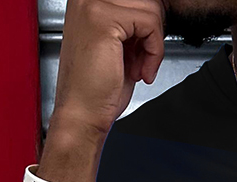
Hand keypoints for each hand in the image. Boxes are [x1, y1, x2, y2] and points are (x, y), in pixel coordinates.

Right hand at [51, 0, 167, 139]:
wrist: (81, 115)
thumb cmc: (95, 90)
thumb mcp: (117, 48)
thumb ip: (131, 27)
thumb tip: (153, 14)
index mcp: (87, 4)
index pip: (134, 2)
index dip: (147, 26)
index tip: (142, 51)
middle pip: (144, 1)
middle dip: (152, 34)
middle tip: (142, 62)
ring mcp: (91, 5)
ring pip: (150, 9)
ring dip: (154, 45)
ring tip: (139, 68)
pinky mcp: (104, 19)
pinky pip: (150, 24)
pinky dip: (154, 53)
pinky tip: (141, 72)